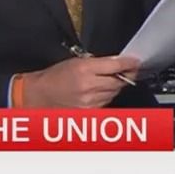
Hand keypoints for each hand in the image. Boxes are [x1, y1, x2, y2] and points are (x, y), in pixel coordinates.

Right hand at [22, 55, 140, 107]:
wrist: (39, 95)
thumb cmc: (54, 77)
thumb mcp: (76, 61)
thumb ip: (99, 62)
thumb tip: (118, 62)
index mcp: (84, 70)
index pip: (116, 66)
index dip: (129, 64)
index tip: (135, 62)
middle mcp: (88, 87)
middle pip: (119, 81)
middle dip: (125, 75)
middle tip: (128, 70)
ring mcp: (89, 101)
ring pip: (114, 93)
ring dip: (115, 86)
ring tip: (107, 81)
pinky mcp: (89, 112)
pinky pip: (106, 103)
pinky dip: (107, 96)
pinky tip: (99, 92)